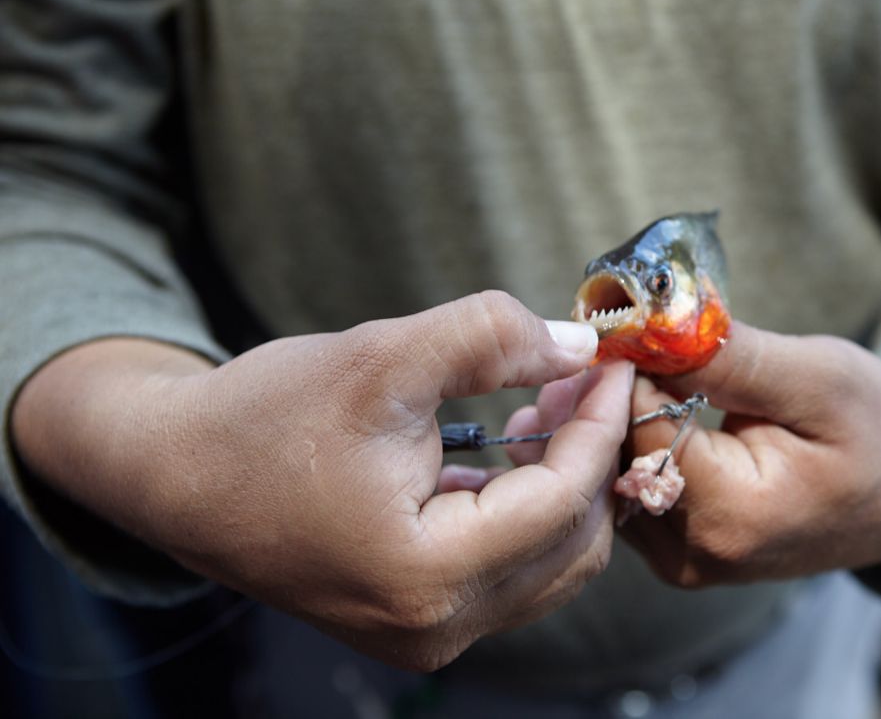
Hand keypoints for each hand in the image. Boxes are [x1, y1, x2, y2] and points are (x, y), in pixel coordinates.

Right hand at [12, 291, 633, 670]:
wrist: (172, 471)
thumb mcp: (382, 357)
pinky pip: (508, 568)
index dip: (598, 426)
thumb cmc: (262, 418)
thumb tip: (581, 346)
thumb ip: (490, 340)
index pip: (560, 502)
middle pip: (569, 543)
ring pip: (547, 561)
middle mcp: (434, 627)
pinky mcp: (417, 619)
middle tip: (581, 379)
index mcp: (425, 577)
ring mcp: (426, 633)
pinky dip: (526, 506)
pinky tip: (510, 445)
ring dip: (563, 482)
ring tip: (544, 405)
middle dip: (589, 456)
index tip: (614, 364)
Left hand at [617, 323, 880, 586]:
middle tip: (608, 330)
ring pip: (612, 474)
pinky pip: (628, 488)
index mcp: (731, 516)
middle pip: (614, 457)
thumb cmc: (877, 430)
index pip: (638, 430)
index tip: (627, 318)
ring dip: (610, 416)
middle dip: (608, 392)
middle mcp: (695, 554)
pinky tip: (637, 399)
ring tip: (620, 360)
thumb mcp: (821, 377)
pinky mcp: (677, 549)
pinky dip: (627, 440)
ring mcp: (683, 560)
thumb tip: (654, 326)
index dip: (627, 368)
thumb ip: (735, 358)